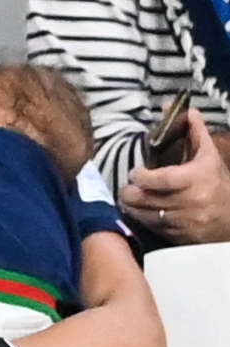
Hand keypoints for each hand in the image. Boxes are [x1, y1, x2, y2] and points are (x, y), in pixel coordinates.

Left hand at [120, 110, 229, 243]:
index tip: (136, 172)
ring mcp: (181, 221)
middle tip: (130, 185)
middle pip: (144, 198)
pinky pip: (149, 226)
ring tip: (131, 196)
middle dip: (130, 191)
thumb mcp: (209, 157)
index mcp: (196, 179)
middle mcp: (188, 202)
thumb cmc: (217, 184)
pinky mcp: (176, 235)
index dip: (142, 176)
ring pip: (142, 214)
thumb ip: (196, 133)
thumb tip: (187, 110)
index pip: (161, 179)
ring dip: (132, 204)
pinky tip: (141, 209)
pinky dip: (141, 218)